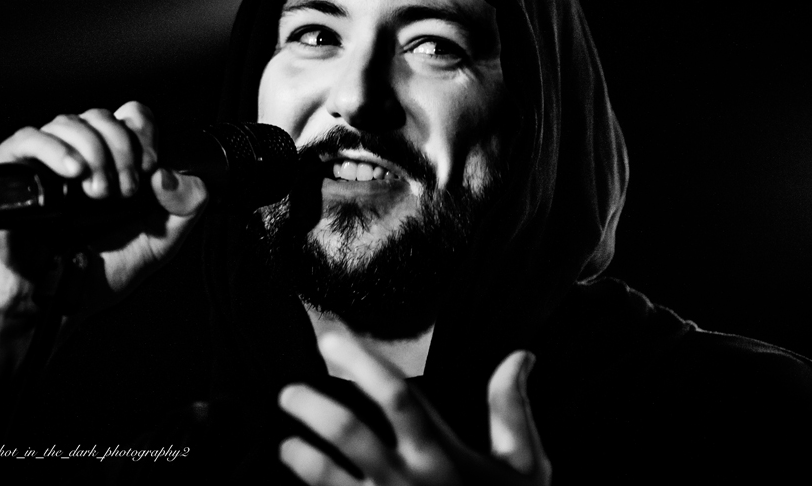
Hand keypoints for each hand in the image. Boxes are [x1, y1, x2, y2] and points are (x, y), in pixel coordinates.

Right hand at [0, 101, 207, 317]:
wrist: (49, 306)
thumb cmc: (95, 277)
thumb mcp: (157, 244)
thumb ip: (184, 209)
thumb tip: (175, 173)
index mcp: (113, 164)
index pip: (131, 118)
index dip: (145, 134)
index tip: (150, 169)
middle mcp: (79, 156)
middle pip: (103, 116)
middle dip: (122, 149)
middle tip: (124, 192)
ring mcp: (43, 161)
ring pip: (69, 122)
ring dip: (94, 152)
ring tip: (97, 194)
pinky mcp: (7, 171)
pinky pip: (28, 138)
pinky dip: (56, 150)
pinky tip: (74, 174)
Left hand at [278, 334, 550, 485]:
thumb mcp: (525, 469)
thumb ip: (511, 410)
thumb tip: (520, 356)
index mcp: (441, 454)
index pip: (395, 396)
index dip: (360, 361)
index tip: (331, 339)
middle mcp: (407, 479)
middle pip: (348, 430)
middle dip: (312, 406)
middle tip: (289, 393)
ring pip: (326, 476)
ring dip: (299, 455)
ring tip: (287, 443)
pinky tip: (303, 479)